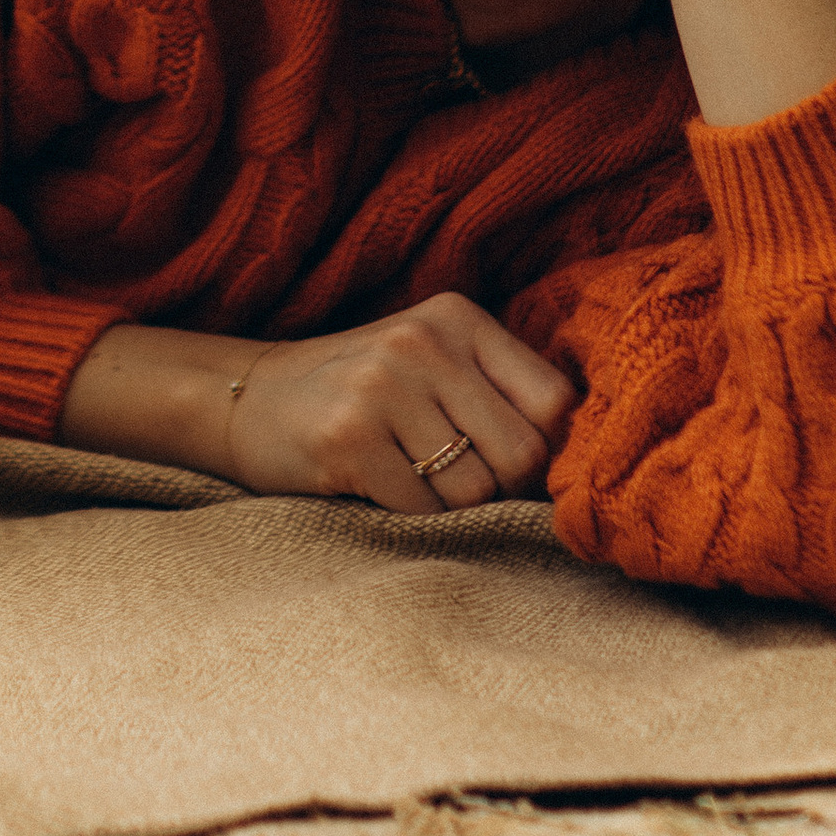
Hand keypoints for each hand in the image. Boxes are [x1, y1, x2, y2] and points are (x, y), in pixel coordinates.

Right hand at [225, 296, 573, 513]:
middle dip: (499, 487)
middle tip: (455, 479)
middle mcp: (423, 341)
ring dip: (448, 506)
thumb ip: (498, 392)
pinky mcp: (348, 436)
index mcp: (457, 318)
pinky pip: (421, 511)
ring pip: (473, 491)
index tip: (515, 467)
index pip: (554, 400)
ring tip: (409, 475)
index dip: (547, 450)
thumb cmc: (366, 392)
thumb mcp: (433, 362)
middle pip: (522, 454)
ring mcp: (382, 385)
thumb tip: (583, 465)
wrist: (252, 397)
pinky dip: (408, 516)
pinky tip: (375, 484)